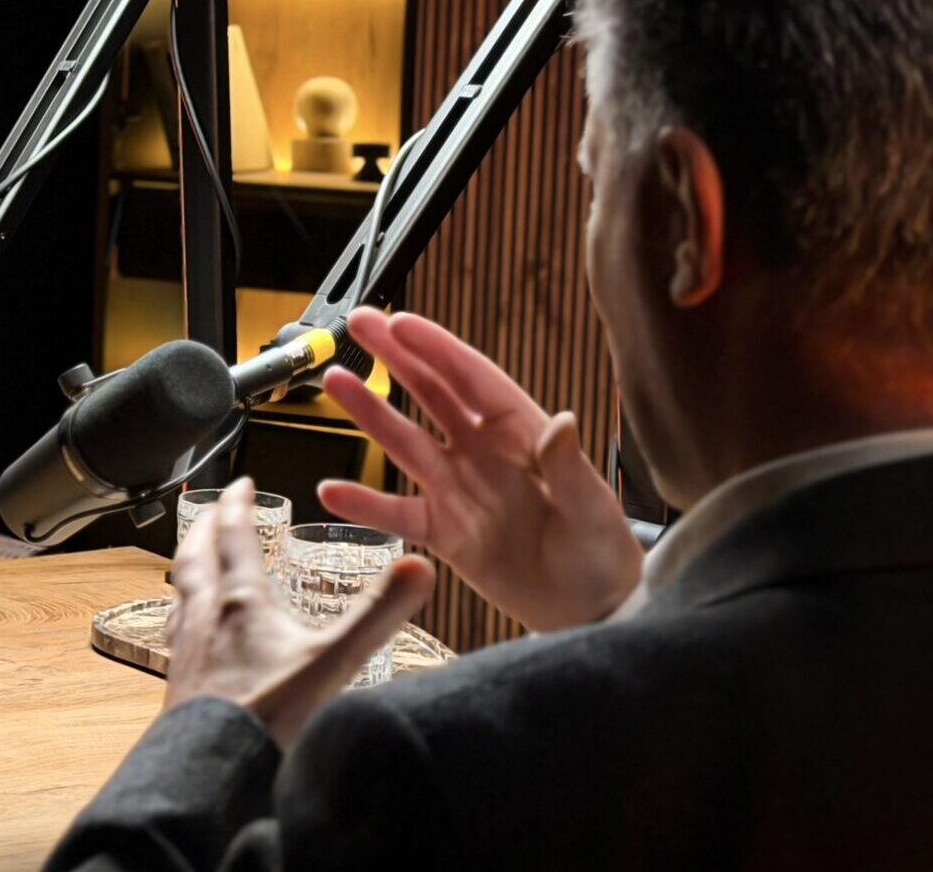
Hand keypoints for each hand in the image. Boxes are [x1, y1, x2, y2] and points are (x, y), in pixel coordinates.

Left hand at [164, 478, 434, 748]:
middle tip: (212, 511)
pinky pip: (176, 634)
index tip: (241, 484)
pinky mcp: (178, 683)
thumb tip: (421, 566)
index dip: (237, 505)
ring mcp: (187, 651)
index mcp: (242, 602)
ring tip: (195, 562)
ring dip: (189, 567)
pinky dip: (184, 616)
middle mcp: (205, 618)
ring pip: (179, 593)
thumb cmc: (269, 714)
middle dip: (205, 528)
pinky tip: (191, 634)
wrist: (213, 768)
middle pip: (195, 557)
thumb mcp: (335, 660)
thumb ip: (378, 613)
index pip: (234, 537)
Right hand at [318, 307, 642, 630]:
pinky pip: (396, 513)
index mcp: (522, 433)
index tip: (400, 322)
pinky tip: (330, 491)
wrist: (588, 610)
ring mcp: (457, 489)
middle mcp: (482, 452)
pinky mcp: (442, 532)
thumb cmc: (602, 554)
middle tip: (358, 325)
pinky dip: (363, 503)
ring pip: (404, 443)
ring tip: (334, 382)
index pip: (473, 379)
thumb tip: (561, 422)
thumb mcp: (593, 510)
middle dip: (394, 357)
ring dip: (369, 412)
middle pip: (430, 394)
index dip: (436, 348)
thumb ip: (569, 468)